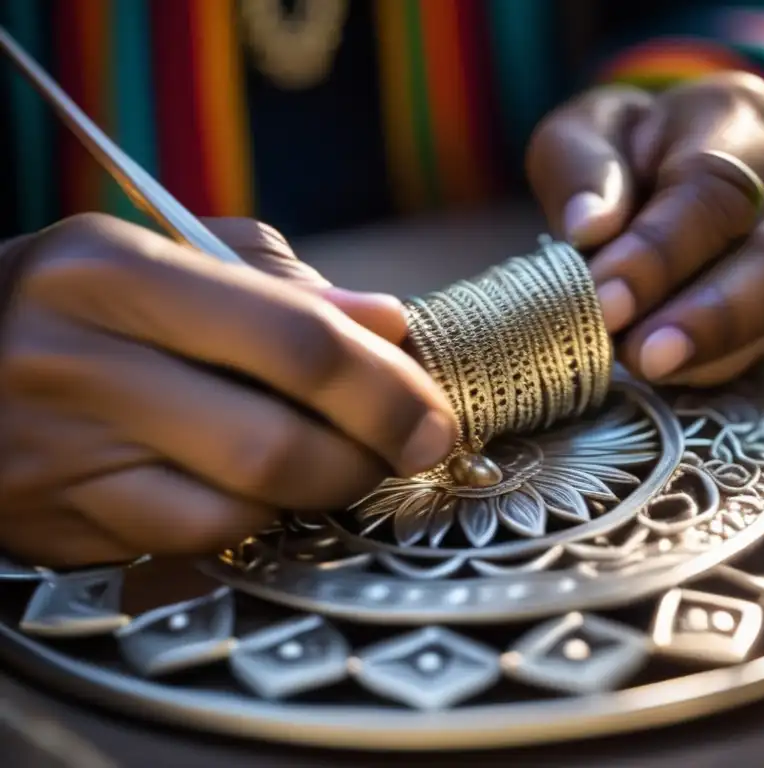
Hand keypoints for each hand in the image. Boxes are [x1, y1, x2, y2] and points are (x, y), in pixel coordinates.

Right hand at [0, 214, 456, 567]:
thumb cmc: (86, 299)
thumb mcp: (171, 253)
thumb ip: (283, 284)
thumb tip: (389, 324)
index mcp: (115, 272)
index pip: (293, 341)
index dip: (385, 388)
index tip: (434, 416)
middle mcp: (80, 365)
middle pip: (274, 446)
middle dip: (366, 459)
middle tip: (404, 450)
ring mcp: (62, 458)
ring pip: (238, 513)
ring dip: (314, 497)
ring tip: (330, 460)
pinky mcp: (59, 525)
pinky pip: (192, 545)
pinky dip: (252, 524)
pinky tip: (259, 490)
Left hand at [527, 72, 763, 385]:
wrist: (665, 169)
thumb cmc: (622, 153)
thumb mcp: (583, 136)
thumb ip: (582, 170)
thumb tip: (588, 227)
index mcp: (739, 118)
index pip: (712, 188)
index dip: (660, 252)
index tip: (606, 299)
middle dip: (711, 315)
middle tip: (643, 356)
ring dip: (718, 349)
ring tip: (649, 370)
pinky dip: (719, 364)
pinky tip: (668, 374)